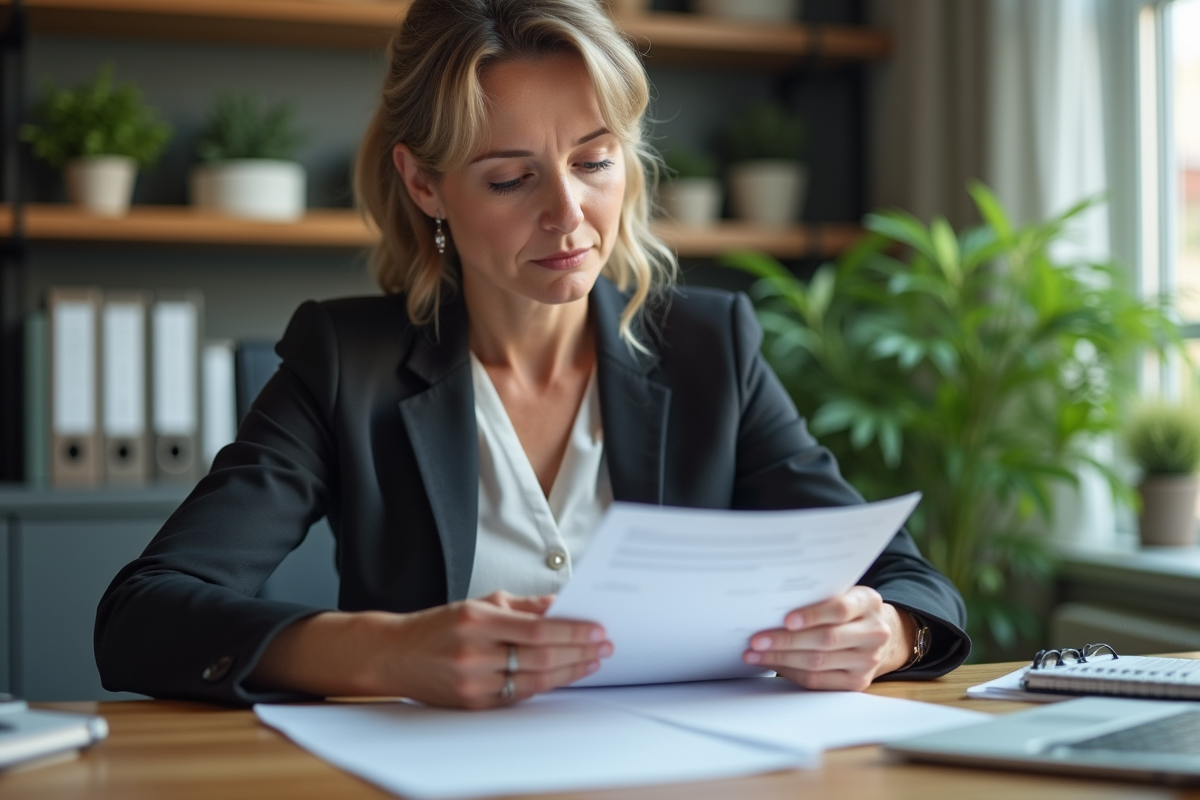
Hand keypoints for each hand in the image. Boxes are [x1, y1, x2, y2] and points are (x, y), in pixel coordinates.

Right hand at [378, 591, 611, 707]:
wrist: (394, 655)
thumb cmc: (438, 626)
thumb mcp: (477, 603)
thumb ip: (522, 606)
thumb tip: (560, 605)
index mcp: (476, 620)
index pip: (537, 629)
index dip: (571, 631)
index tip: (596, 629)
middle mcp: (473, 653)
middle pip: (540, 656)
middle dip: (578, 651)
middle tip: (603, 645)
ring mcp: (472, 682)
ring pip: (534, 680)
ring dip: (569, 671)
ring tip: (591, 661)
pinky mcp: (472, 703)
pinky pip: (518, 695)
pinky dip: (545, 685)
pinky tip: (563, 675)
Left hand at [741, 587, 914, 691]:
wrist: (874, 634)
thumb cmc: (847, 608)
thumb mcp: (841, 592)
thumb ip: (818, 596)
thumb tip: (772, 605)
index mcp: (868, 603)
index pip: (840, 609)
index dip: (812, 615)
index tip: (786, 620)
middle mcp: (874, 633)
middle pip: (826, 640)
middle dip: (786, 641)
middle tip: (757, 640)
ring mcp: (868, 660)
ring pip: (818, 662)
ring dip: (781, 659)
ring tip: (755, 654)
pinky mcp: (857, 682)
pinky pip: (818, 681)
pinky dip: (791, 672)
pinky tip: (773, 664)